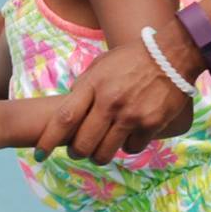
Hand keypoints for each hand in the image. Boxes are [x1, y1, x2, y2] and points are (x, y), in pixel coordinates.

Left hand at [30, 40, 195, 165]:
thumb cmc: (131, 59)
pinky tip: (129, 136)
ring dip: (99, 155)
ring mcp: (131, 115)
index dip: (48, 140)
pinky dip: (127, 146)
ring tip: (100, 150)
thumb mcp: (100, 65)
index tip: (39, 154)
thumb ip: (84, 86)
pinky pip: (131, 148)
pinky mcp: (150, 124)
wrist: (171, 55)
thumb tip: (70, 108)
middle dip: (76, 153)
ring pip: (105, 153)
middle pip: (83, 144)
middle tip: (77, 151)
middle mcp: (110, 102)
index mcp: (93, 84)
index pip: (64, 119)